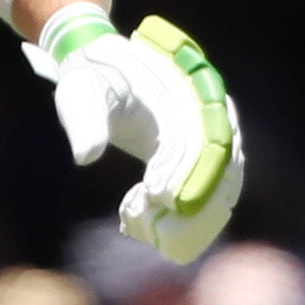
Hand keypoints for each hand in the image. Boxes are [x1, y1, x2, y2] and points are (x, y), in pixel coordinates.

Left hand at [30, 8, 243, 262]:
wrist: (104, 70)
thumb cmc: (90, 82)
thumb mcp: (79, 94)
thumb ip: (84, 122)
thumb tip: (85, 155)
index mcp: (180, 89)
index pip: (192, 134)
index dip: (179, 168)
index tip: (155, 196)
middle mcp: (207, 108)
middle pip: (219, 160)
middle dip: (193, 197)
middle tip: (161, 228)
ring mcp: (213, 129)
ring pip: (225, 177)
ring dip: (199, 211)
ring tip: (158, 235)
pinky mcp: (207, 150)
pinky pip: (217, 185)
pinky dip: (197, 210)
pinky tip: (162, 229)